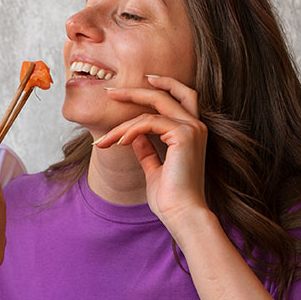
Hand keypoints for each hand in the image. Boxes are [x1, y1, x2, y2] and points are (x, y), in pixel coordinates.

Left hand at [95, 75, 209, 237]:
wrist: (182, 214)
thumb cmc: (170, 197)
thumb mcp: (154, 168)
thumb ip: (147, 149)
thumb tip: (134, 135)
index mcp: (192, 132)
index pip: (180, 97)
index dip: (161, 85)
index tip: (136, 85)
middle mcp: (196, 126)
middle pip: (167, 93)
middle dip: (137, 90)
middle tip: (111, 92)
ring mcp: (192, 129)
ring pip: (151, 110)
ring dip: (122, 125)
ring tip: (104, 140)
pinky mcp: (184, 135)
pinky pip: (149, 123)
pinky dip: (130, 131)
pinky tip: (118, 143)